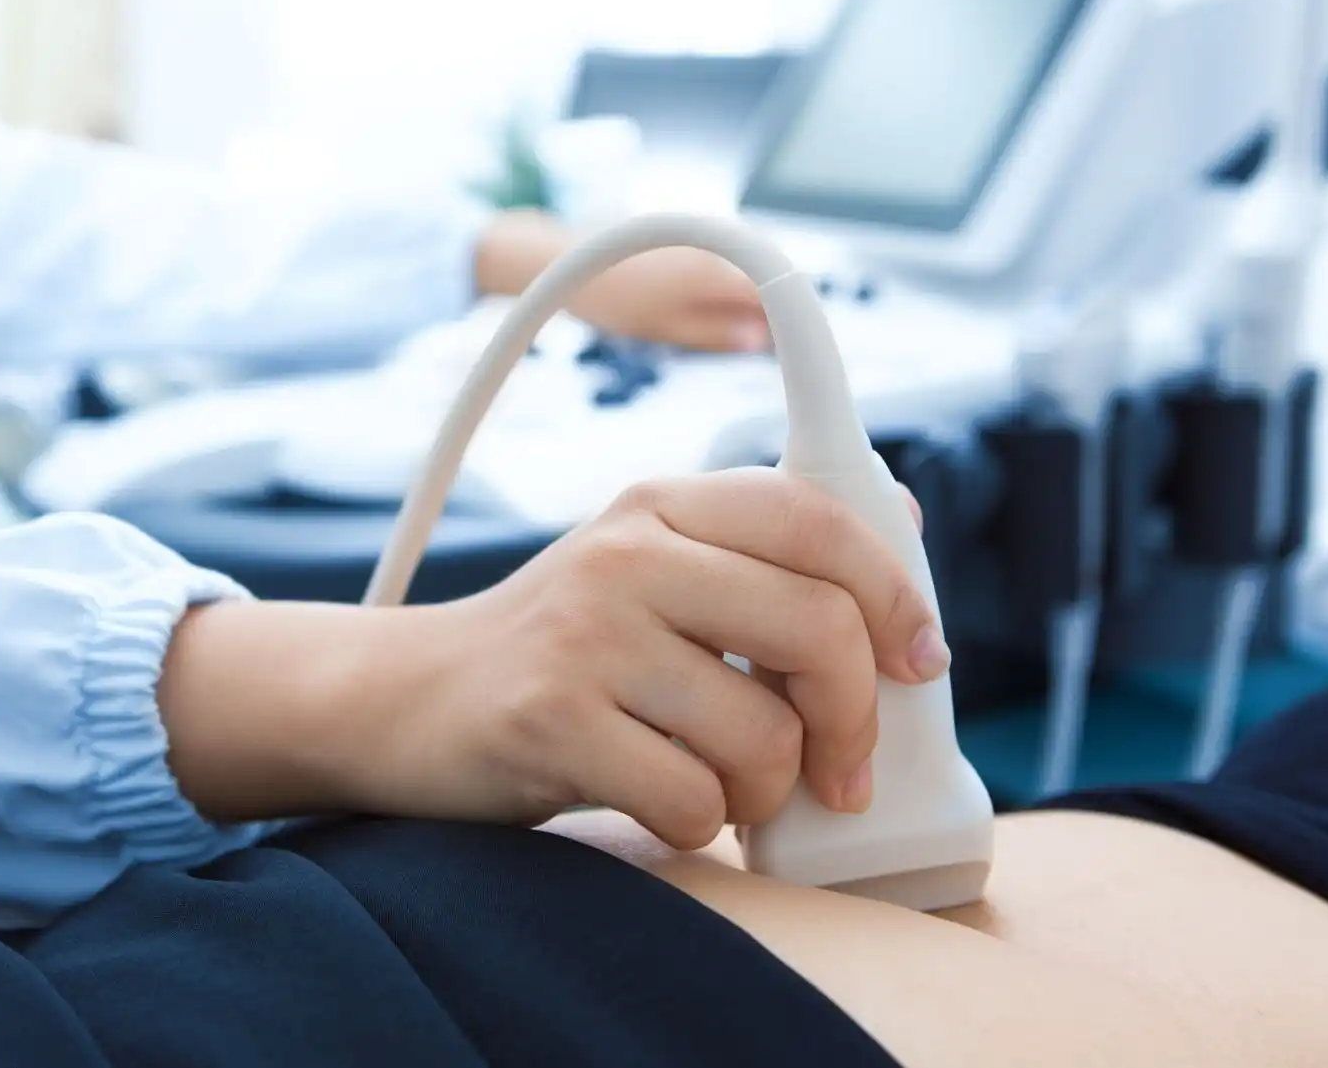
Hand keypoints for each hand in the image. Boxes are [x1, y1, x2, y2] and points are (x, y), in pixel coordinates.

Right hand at [159, 469, 943, 849]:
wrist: (407, 700)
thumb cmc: (561, 651)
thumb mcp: (648, 570)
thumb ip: (756, 555)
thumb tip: (902, 526)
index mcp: (660, 502)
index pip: (819, 518)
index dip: (896, 594)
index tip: (919, 662)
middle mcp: (624, 553)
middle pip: (818, 629)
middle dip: (854, 721)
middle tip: (842, 770)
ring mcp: (584, 636)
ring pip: (763, 736)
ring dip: (766, 791)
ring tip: (725, 787)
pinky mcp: (550, 723)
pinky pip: (694, 802)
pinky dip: (701, 825)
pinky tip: (663, 802)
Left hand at [474, 212, 770, 352]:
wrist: (560, 258)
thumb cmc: (611, 298)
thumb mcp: (665, 327)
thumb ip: (715, 333)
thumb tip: (761, 342)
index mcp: (716, 269)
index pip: (776, 289)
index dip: (788, 316)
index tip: (788, 343)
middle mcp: (714, 244)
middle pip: (763, 272)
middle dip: (769, 303)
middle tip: (762, 340)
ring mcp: (698, 234)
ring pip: (740, 265)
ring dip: (745, 291)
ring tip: (732, 325)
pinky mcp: (683, 231)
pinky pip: (718, 256)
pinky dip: (722, 279)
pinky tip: (702, 301)